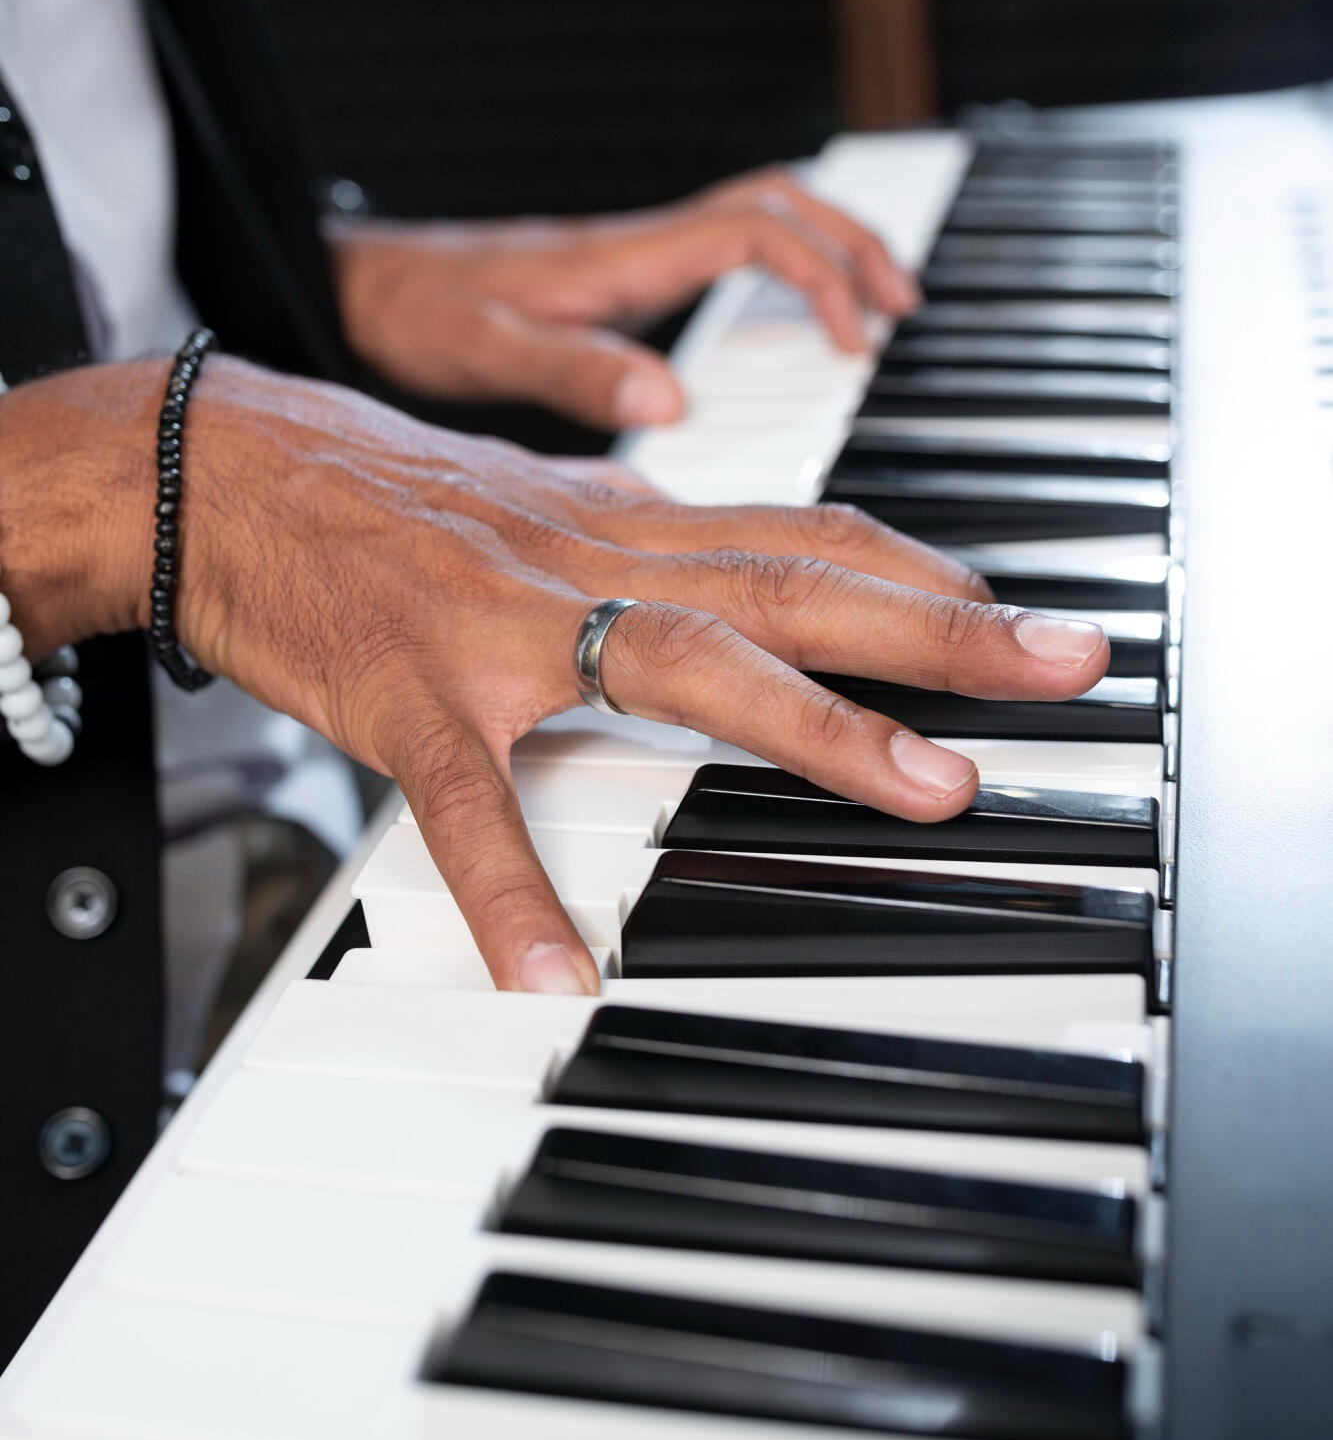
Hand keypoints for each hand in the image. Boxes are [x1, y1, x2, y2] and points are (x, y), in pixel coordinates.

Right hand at [0, 360, 1108, 995]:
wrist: (218, 465)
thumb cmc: (384, 499)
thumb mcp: (540, 506)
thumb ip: (646, 547)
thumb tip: (741, 580)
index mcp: (623, 523)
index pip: (805, 532)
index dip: (924, 570)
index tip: (1023, 611)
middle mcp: (590, 559)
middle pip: (794, 584)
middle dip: (942, 629)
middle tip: (1067, 664)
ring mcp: (504, 628)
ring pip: (680, 663)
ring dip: (813, 728)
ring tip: (926, 792)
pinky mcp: (409, 698)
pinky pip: (470, 804)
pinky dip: (513, 889)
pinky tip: (557, 974)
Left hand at [334, 166, 918, 429]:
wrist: (366, 289)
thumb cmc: (419, 314)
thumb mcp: (489, 352)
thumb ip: (576, 372)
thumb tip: (670, 400)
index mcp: (625, 256)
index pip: (756, 231)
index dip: (821, 274)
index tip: (854, 339)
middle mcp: (640, 245)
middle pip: (779, 202)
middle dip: (853, 242)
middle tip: (902, 305)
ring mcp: (634, 257)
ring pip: (757, 217)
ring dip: (824, 249)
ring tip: (872, 311)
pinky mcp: (621, 278)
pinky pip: (723, 251)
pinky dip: (776, 273)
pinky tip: (782, 325)